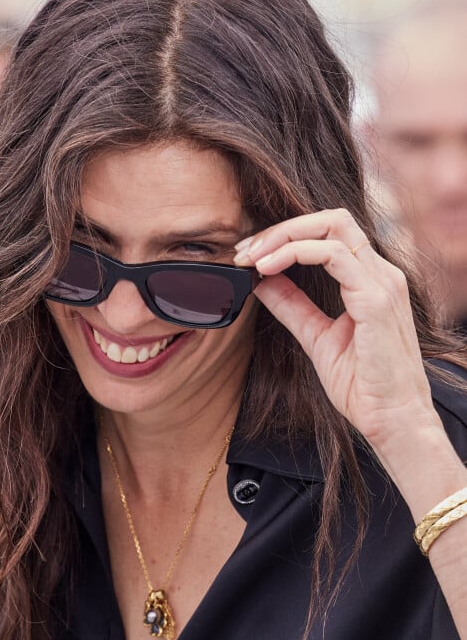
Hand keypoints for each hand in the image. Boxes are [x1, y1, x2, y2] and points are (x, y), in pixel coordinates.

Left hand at [234, 208, 438, 460]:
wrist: (393, 420)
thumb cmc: (365, 385)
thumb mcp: (317, 337)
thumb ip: (293, 306)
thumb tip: (261, 281)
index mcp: (371, 280)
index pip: (329, 233)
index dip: (286, 235)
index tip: (248, 255)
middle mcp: (381, 274)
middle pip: (331, 219)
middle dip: (282, 228)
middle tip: (245, 250)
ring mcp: (382, 282)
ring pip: (332, 227)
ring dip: (283, 237)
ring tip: (252, 259)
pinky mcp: (376, 299)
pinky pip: (333, 255)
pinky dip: (294, 253)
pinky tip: (268, 270)